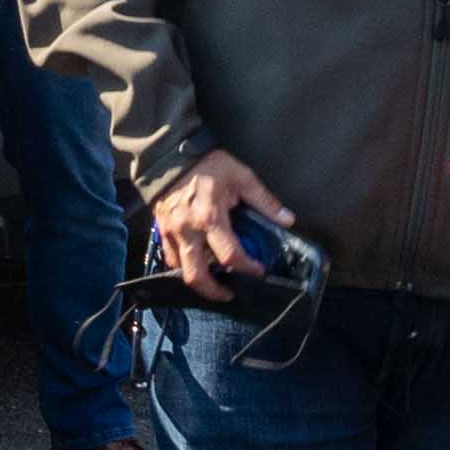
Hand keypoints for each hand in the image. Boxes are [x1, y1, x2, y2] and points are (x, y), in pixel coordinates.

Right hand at [147, 149, 288, 288]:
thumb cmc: (209, 165)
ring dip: (198, 281)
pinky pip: (170, 258)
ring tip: (214, 281)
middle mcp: (188, 230)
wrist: (172, 155)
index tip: (258, 270)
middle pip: (197, 276)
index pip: (230, 256)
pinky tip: (197, 263)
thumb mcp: (242, 178)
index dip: (247, 269)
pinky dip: (183, 266)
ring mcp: (171, 233)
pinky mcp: (161, 231)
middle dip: (215, 292)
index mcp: (211, 218)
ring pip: (181, 271)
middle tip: (229, 294)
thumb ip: (265, 201)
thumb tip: (288, 220)